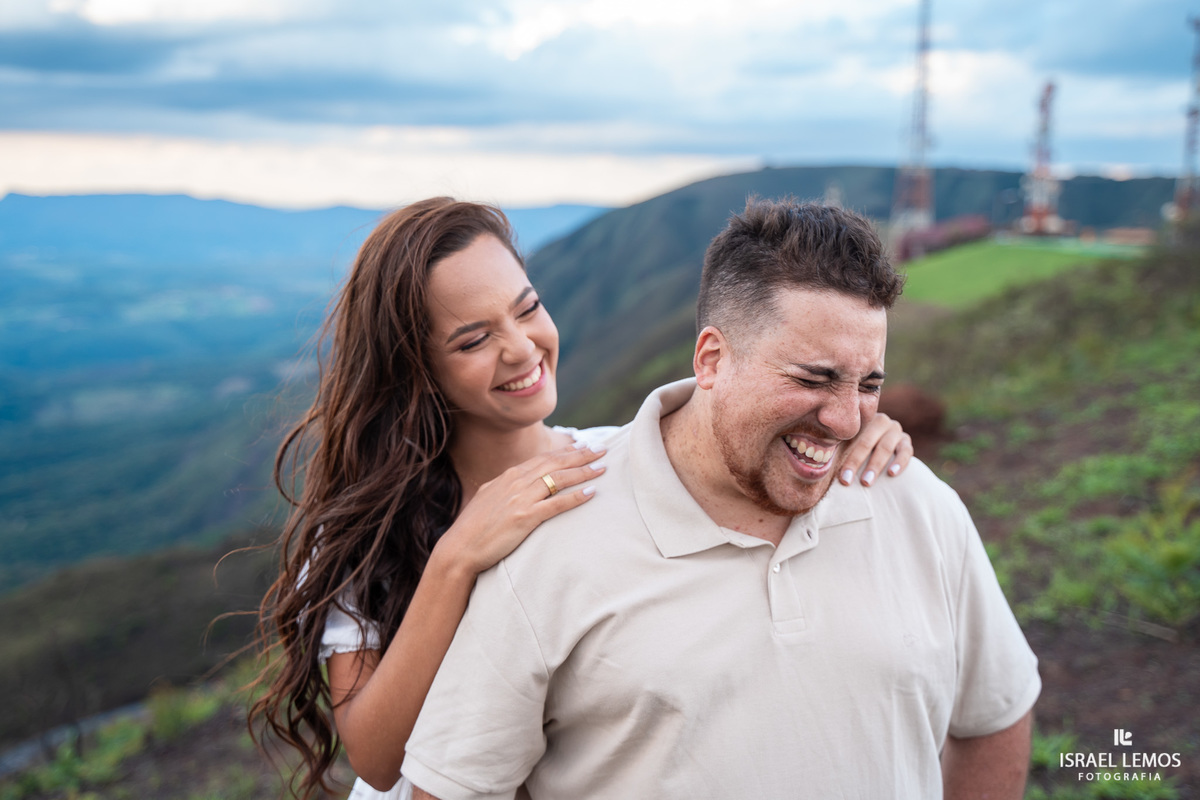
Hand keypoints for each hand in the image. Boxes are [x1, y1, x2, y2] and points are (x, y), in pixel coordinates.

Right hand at [439, 443, 605, 575]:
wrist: (459, 548)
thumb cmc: (473, 528)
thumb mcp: (489, 498)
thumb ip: (506, 487)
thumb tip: (519, 481)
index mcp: (508, 477)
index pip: (543, 459)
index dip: (565, 452)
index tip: (583, 447)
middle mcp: (516, 482)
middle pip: (555, 463)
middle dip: (581, 456)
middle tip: (601, 450)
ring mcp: (521, 499)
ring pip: (559, 479)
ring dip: (584, 472)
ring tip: (602, 468)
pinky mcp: (525, 517)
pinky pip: (556, 504)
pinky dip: (575, 496)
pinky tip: (591, 492)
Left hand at [838, 412, 912, 486]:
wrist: (877, 452)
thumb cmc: (852, 452)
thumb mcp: (843, 448)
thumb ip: (832, 450)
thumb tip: (809, 463)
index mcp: (860, 419)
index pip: (852, 435)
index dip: (845, 457)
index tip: (839, 477)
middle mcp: (879, 421)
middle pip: (867, 441)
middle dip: (856, 462)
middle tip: (847, 481)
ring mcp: (895, 430)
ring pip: (886, 446)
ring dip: (875, 465)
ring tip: (866, 482)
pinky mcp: (906, 441)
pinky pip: (906, 450)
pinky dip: (900, 462)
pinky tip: (892, 474)